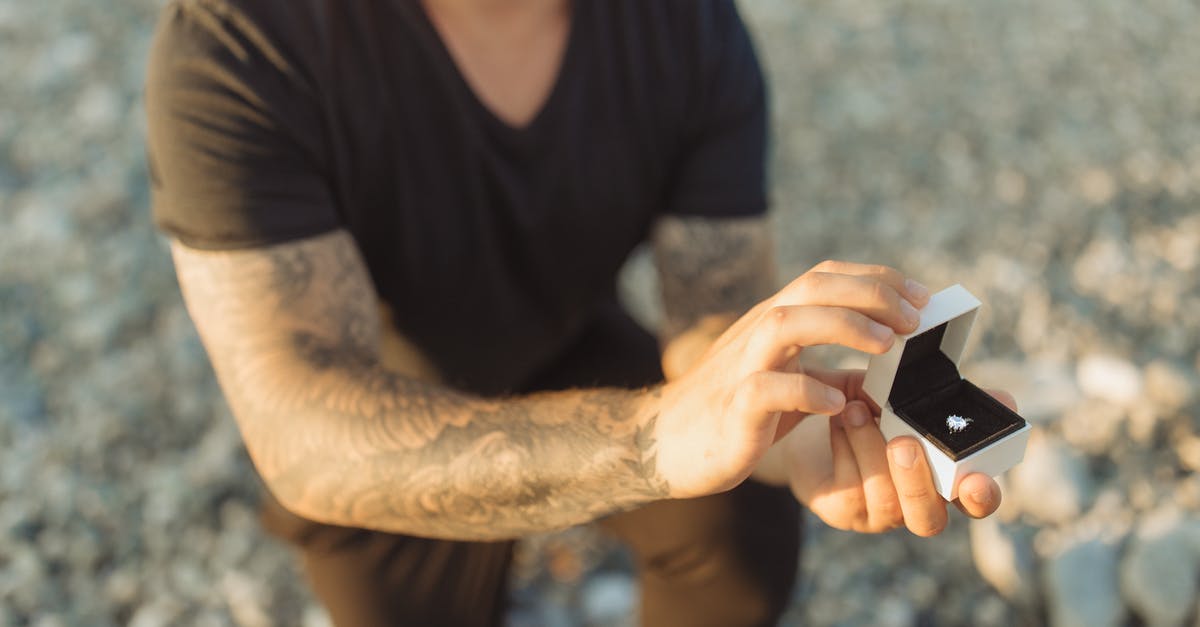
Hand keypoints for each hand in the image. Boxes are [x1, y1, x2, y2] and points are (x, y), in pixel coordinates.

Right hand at [649, 261, 930, 498]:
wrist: (666, 444)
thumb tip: (888, 375)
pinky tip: (836, 404)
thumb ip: (834, 375)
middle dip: (870, 293)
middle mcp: (757, 333)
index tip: (921, 296)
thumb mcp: (791, 386)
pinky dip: (806, 391)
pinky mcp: (732, 408)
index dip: (875, 278)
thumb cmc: (734, 415)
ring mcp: (742, 367)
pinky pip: (766, 389)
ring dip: (843, 325)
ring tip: (887, 344)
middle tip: (915, 317)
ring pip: (787, 323)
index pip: (825, 276)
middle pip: (812, 287)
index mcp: (774, 322)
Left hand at [777, 369, 1016, 535]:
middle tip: (903, 443)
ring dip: (870, 450)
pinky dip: (845, 447)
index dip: (981, 496)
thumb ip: (950, 405)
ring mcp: (879, 514)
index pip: (974, 502)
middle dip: (917, 481)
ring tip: (855, 410)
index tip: (978, 478)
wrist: (815, 424)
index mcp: (944, 481)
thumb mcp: (910, 403)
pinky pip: (849, 489)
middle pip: (928, 518)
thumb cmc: (874, 412)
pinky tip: (839, 420)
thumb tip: (1004, 399)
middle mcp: (916, 506)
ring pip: (885, 499)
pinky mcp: (843, 510)